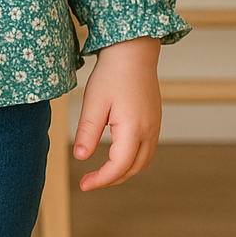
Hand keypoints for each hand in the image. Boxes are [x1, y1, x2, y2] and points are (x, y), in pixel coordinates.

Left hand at [73, 36, 161, 189]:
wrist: (133, 51)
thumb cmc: (112, 74)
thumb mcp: (94, 102)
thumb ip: (87, 132)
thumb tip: (81, 157)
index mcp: (134, 128)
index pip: (119, 166)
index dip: (102, 180)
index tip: (84, 184)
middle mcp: (149, 130)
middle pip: (134, 168)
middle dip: (112, 179)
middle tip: (89, 181)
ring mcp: (155, 125)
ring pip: (143, 161)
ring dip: (123, 171)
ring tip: (102, 172)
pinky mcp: (154, 120)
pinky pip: (146, 149)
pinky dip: (132, 159)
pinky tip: (115, 154)